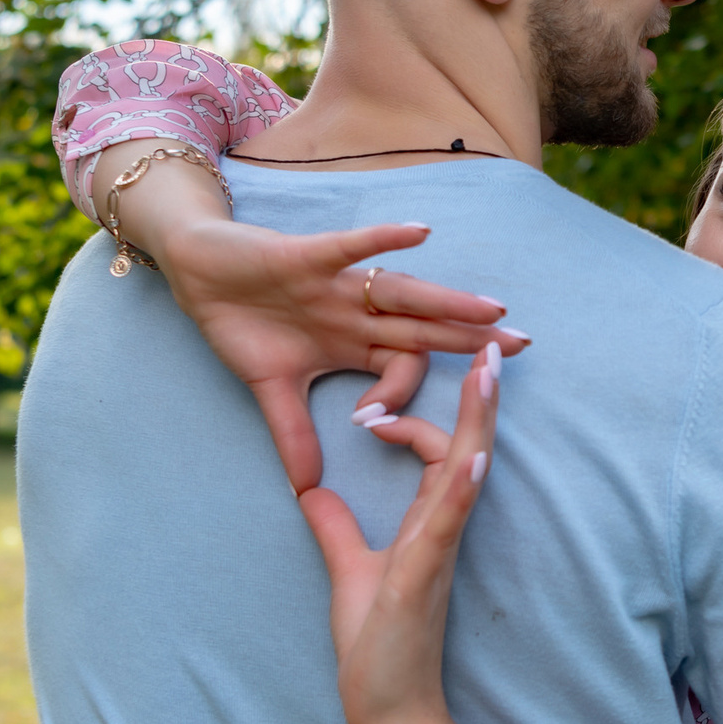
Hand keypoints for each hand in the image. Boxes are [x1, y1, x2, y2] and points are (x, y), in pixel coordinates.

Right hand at [155, 216, 526, 493]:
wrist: (200, 272)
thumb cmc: (241, 322)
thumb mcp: (270, 388)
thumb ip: (294, 433)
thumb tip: (306, 489)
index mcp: (354, 342)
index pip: (400, 366)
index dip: (402, 393)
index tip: (376, 424)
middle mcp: (357, 311)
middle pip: (423, 327)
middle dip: (471, 338)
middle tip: (523, 346)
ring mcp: (338, 283)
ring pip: (403, 292)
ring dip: (445, 300)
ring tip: (490, 307)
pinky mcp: (309, 256)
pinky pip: (353, 247)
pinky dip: (383, 240)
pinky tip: (422, 234)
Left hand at [298, 344, 508, 723]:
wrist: (388, 714)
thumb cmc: (375, 653)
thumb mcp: (347, 572)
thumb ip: (335, 529)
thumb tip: (313, 491)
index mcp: (425, 526)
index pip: (434, 453)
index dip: (413, 421)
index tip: (371, 411)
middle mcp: (440, 529)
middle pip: (466, 446)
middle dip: (477, 395)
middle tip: (491, 340)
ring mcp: (438, 548)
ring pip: (465, 470)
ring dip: (477, 419)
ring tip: (487, 370)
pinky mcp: (427, 573)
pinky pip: (449, 519)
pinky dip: (460, 483)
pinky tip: (471, 452)